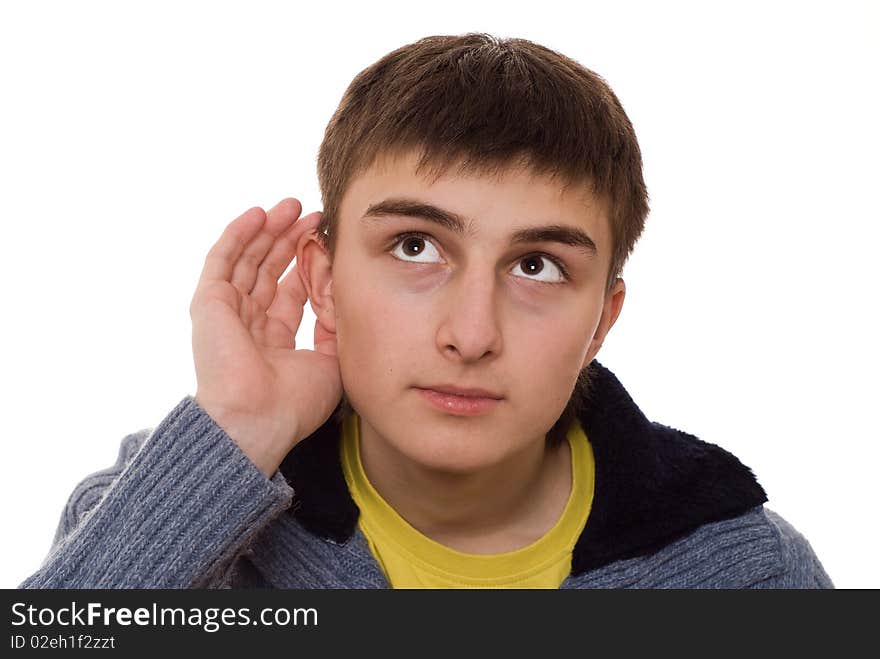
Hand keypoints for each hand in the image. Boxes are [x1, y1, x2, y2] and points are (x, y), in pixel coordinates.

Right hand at [190, 198, 341, 476]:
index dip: (308, 265)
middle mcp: (247, 324)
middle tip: (313, 214)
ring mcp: (226, 313)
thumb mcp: (331, 360)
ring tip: (292, 206)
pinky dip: (238, 235)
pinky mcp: (208, 303)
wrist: (258, 419)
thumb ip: (335, 325)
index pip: (290, 292)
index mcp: (273, 340)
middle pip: (269, 270)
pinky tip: (258, 214)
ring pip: (248, 260)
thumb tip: (343, 292)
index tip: (328, 242)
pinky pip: (222, 260)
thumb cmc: (295, 403)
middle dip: (290, 241)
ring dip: (269, 231)